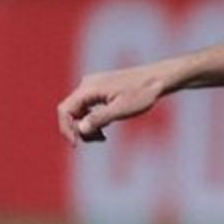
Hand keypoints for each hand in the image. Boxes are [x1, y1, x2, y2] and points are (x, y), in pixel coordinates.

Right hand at [56, 62, 176, 143]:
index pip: (65, 110)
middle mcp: (87, 85)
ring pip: (80, 111)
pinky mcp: (101, 89)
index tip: (76, 144)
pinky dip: (93, 119)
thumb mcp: (122, 109)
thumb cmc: (143, 93)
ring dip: (87, 126)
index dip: (66, 129)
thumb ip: (100, 118)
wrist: (159, 78)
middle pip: (71, 111)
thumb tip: (81, 129)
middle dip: (79, 129)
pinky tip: (105, 128)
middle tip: (98, 140)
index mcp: (88, 88)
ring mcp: (94, 86)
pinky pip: (88, 107)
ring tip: (103, 137)